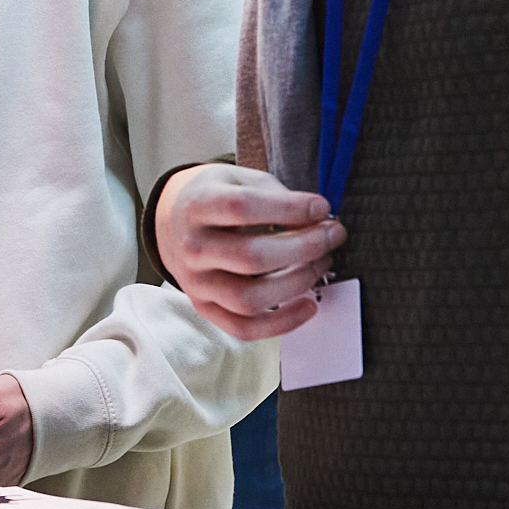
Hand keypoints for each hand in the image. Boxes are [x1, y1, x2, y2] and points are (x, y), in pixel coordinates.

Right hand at [154, 163, 342, 340]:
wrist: (174, 223)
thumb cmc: (219, 198)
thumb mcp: (240, 179)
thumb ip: (276, 195)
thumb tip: (318, 222)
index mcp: (198, 206)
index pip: (243, 208)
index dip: (289, 208)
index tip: (321, 208)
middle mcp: (192, 248)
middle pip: (251, 257)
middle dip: (304, 247)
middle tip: (333, 235)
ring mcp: (197, 283)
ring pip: (249, 298)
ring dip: (298, 282)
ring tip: (322, 263)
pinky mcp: (206, 308)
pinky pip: (244, 328)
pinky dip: (282, 324)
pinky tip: (309, 305)